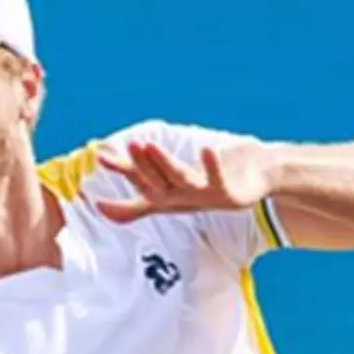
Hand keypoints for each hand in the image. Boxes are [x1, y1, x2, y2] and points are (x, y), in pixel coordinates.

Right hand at [94, 138, 274, 222]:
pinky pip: (217, 177)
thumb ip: (134, 206)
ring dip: (164, 162)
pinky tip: (205, 149)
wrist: (254, 183)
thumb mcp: (167, 196)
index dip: (122, 168)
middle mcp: (181, 198)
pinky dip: (211, 165)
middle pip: (157, 180)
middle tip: (128, 143)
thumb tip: (98, 209)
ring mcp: (204, 195)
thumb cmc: (206, 187)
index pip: (140, 180)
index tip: (99, 155)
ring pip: (179, 177)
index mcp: (167, 197)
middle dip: (141, 164)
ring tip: (148, 143)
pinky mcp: (227, 192)